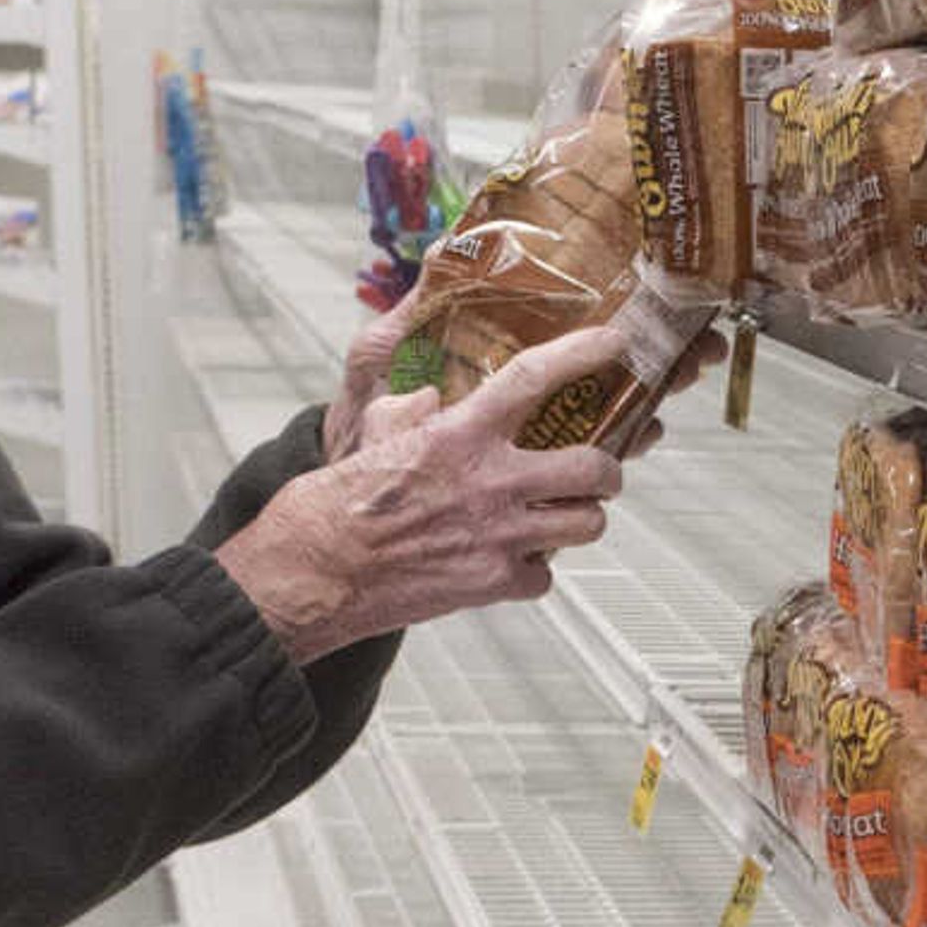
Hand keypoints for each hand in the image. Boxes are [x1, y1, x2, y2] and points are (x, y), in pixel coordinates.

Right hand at [219, 324, 636, 663]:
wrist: (314, 575)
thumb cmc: (332, 506)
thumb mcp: (372, 438)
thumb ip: (411, 413)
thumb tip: (428, 398)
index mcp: (457, 434)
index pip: (534, 378)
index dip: (582, 353)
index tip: (612, 342)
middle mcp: (490, 481)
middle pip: (594, 468)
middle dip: (608, 469)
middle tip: (600, 470)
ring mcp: (499, 536)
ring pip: (587, 524)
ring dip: (582, 517)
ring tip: (564, 514)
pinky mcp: (494, 583)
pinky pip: (545, 576)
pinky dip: (534, 570)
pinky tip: (512, 561)